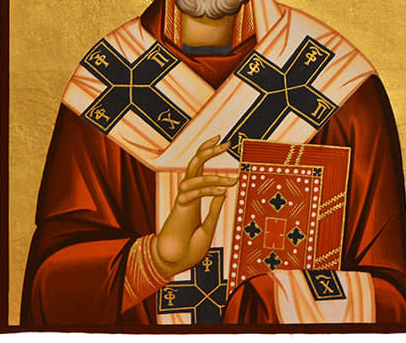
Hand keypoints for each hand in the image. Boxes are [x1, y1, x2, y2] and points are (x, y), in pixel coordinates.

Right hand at [151, 135, 236, 278]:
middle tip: (224, 141)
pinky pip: (191, 193)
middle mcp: (187, 194)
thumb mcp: (208, 228)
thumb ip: (214, 210)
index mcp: (194, 196)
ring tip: (233, 180)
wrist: (173, 265)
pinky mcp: (179, 209)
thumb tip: (224, 191)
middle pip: (194, 163)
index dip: (207, 152)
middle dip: (207, 150)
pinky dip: (207, 190)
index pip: (199, 167)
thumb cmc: (189, 249)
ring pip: (192, 175)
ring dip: (213, 175)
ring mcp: (182, 200)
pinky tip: (222, 190)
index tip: (223, 143)